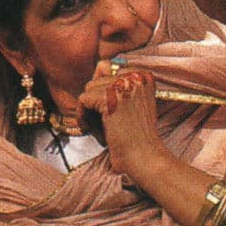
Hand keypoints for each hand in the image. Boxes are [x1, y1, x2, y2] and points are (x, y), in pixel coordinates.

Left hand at [78, 61, 168, 176]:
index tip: (104, 110)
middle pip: (97, 79)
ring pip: (89, 88)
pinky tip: (88, 128)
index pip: (109, 68)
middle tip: (101, 122)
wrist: (144, 157)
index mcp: (144, 76)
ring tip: (96, 125)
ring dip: (88, 109)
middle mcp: (136, 76)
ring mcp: (125, 85)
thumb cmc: (135, 136)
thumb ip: (114, 85)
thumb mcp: (128, 104)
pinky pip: (83, 99)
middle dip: (94, 102)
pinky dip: (81, 115)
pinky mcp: (111, 98)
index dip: (101, 91)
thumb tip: (98, 68)